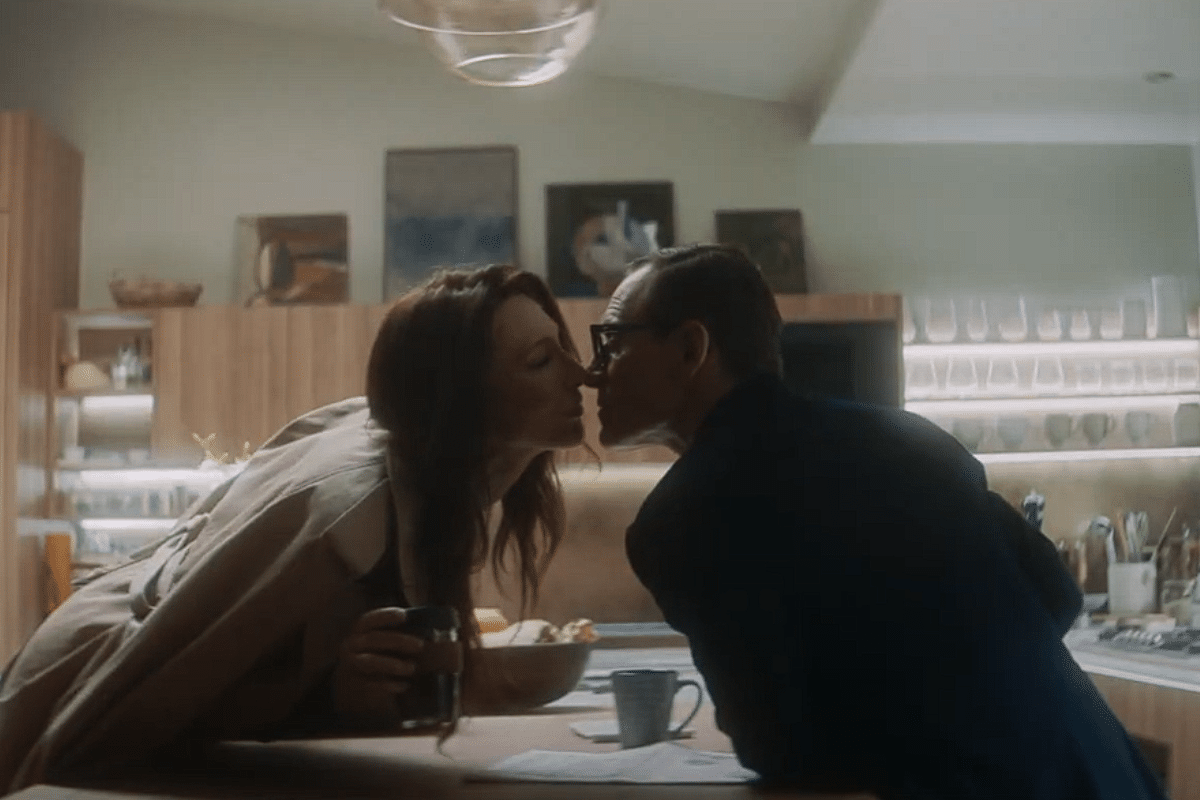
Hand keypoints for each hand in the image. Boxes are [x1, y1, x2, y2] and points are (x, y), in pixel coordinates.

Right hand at [331, 606, 424, 727]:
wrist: (354, 680)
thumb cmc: (377, 653)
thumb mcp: (383, 640)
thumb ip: (399, 633)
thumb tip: (430, 631)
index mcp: (359, 630)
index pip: (369, 619)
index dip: (386, 616)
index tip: (404, 615)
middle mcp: (352, 645)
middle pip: (374, 639)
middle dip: (398, 641)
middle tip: (420, 645)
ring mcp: (352, 665)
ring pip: (371, 662)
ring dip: (393, 664)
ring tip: (412, 668)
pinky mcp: (356, 684)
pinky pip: (372, 684)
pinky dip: (390, 685)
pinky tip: (404, 685)